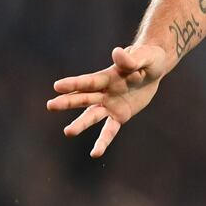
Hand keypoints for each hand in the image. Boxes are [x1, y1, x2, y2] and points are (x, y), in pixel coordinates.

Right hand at [46, 44, 167, 157]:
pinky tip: (95, 154)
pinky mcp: (119, 116)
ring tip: (68, 132)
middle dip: (68, 101)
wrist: (155, 69)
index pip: (89, 81)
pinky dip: (103, 142)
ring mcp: (110, 105)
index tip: (56, 86)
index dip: (74, 83)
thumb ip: (130, 60)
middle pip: (84, 98)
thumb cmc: (148, 57)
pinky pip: (110, 130)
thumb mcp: (144, 57)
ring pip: (92, 116)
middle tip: (50, 105)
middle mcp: (105, 91)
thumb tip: (117, 52)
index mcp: (108, 76)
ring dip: (81, 124)